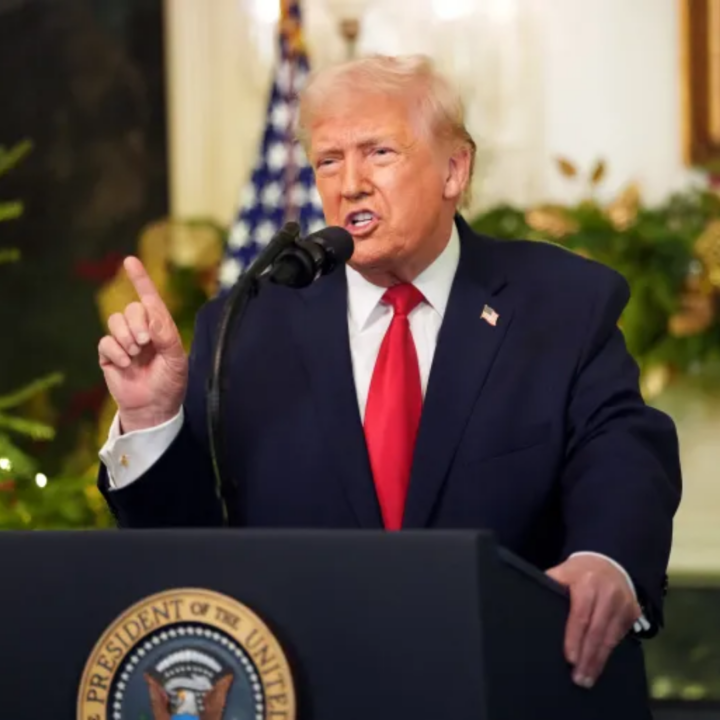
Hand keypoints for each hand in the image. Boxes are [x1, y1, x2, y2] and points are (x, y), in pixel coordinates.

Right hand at [98, 257, 187, 431]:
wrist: (154, 409)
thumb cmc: (170, 383)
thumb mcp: (176, 359)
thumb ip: (166, 335)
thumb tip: (151, 315)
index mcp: (161, 328)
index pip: (150, 299)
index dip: (140, 279)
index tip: (130, 260)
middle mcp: (142, 331)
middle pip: (131, 309)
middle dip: (137, 323)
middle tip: (145, 343)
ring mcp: (124, 342)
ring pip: (114, 321)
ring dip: (126, 337)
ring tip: (135, 354)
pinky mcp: (109, 355)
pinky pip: (105, 342)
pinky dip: (115, 351)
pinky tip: (125, 364)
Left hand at [546, 555, 640, 688]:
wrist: (609, 562)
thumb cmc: (579, 571)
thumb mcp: (562, 571)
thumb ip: (550, 585)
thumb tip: (529, 601)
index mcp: (586, 583)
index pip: (580, 616)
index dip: (574, 638)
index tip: (570, 659)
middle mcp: (608, 594)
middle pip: (597, 631)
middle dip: (588, 657)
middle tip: (579, 678)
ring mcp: (624, 603)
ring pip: (611, 638)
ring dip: (599, 660)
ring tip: (588, 677)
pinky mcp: (633, 612)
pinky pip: (620, 636)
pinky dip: (609, 651)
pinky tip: (600, 664)